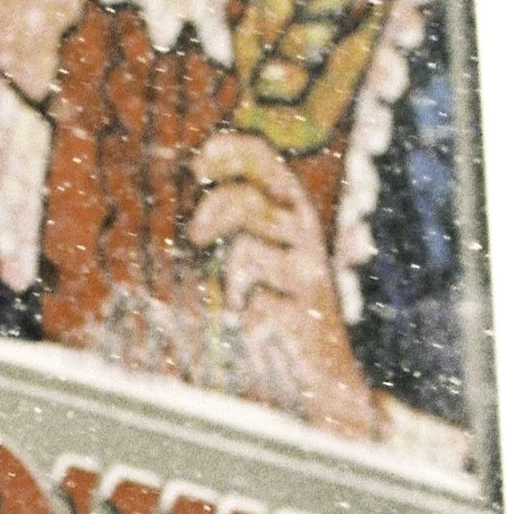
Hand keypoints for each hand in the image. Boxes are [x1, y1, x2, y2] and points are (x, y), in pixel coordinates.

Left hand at [188, 129, 378, 439]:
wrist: (321, 361)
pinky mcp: (307, 312)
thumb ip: (230, 216)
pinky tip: (257, 331)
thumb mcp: (251, 248)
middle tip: (197, 236)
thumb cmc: (273, 297)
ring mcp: (309, 270)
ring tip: (239, 296)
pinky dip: (249, 319)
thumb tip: (193, 179)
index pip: (265, 159)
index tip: (198, 166)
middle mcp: (305, 231)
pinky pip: (259, 306)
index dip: (232, 152)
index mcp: (291, 206)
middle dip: (218, 212)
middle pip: (253, 202)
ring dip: (233, 276)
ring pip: (249, 253)